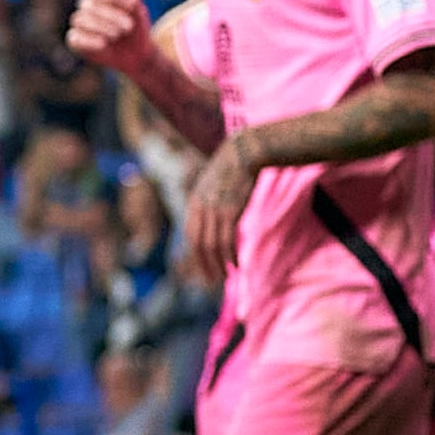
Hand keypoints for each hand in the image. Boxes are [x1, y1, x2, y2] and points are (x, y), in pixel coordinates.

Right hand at [70, 0, 155, 78]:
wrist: (135, 54)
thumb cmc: (135, 30)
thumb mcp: (140, 16)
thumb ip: (135, 5)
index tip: (131, 6)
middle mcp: (86, 9)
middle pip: (88, 4)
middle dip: (111, 15)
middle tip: (128, 27)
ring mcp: (79, 25)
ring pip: (80, 19)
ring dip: (100, 27)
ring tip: (117, 35)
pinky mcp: (75, 42)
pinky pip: (74, 37)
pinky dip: (88, 40)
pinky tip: (103, 44)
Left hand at [179, 132, 259, 283]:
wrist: (244, 151)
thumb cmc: (233, 168)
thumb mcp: (213, 186)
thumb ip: (209, 203)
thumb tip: (214, 219)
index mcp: (194, 203)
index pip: (190, 236)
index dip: (195, 255)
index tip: (202, 268)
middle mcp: (199, 208)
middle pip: (197, 245)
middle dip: (203, 265)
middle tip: (210, 282)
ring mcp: (214, 209)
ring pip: (211, 246)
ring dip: (218, 264)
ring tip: (225, 277)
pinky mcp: (230, 210)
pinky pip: (226, 240)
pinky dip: (230, 255)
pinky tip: (236, 265)